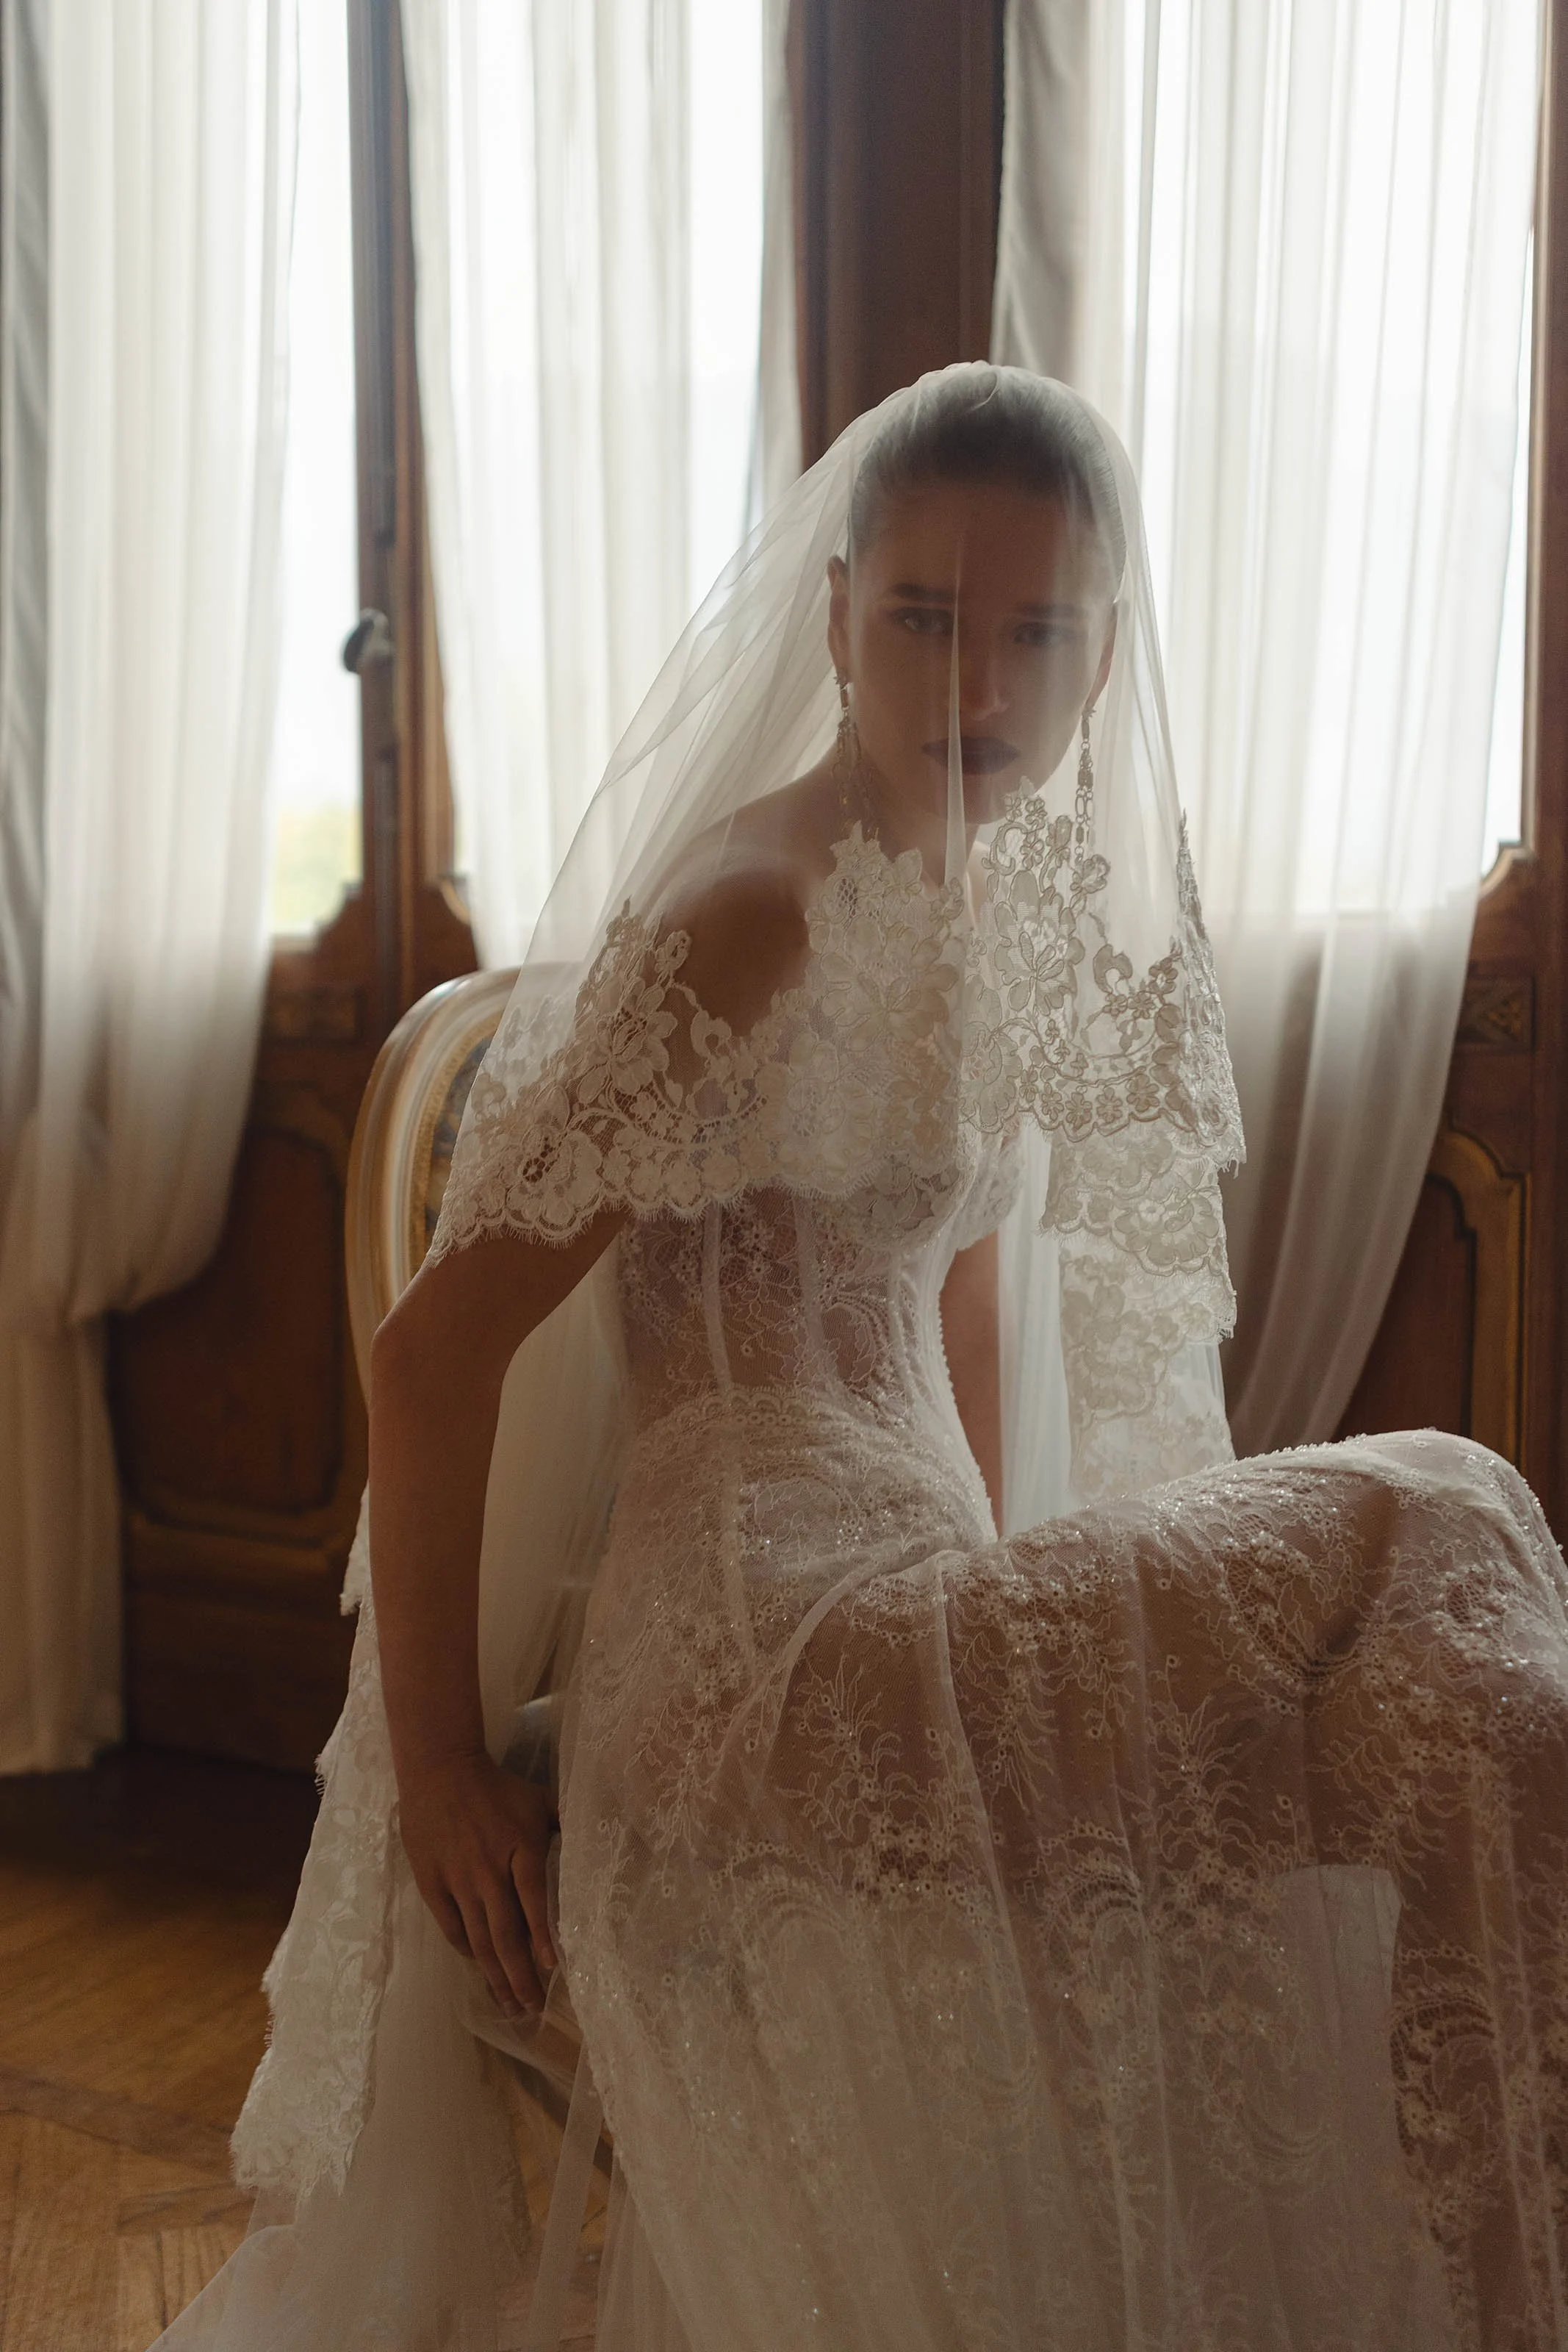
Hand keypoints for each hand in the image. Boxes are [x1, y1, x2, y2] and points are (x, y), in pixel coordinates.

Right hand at [397, 1751, 557, 2016]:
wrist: (439, 1770)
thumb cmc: (496, 1787)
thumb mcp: (537, 1798)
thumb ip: (566, 1822)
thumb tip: (601, 1838)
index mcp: (520, 1848)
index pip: (533, 1900)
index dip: (542, 1936)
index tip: (553, 1968)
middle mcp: (488, 1870)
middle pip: (505, 1933)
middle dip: (519, 1975)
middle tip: (531, 2008)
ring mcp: (458, 1879)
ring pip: (478, 1938)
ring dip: (494, 1974)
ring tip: (507, 2003)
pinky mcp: (432, 1883)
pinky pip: (451, 1926)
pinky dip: (466, 1949)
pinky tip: (479, 1966)